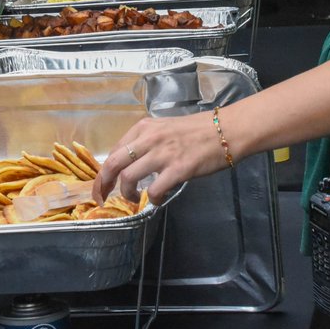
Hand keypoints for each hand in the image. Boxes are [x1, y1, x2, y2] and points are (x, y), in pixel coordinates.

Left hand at [92, 111, 232, 204]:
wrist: (227, 130)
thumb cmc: (198, 130)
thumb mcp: (164, 128)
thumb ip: (146, 142)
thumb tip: (131, 163)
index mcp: (144, 128)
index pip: (113, 151)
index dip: (104, 171)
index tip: (103, 184)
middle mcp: (149, 138)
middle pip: (112, 164)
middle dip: (102, 185)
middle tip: (102, 198)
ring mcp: (162, 154)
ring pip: (128, 178)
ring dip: (127, 194)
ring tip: (134, 199)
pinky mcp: (178, 169)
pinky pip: (154, 190)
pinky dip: (152, 199)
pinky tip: (158, 200)